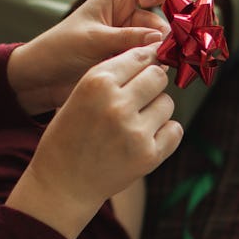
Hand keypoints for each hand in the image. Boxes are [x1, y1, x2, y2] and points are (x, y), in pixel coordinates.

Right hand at [6, 43, 181, 238]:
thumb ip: (112, 75)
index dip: (145, 60)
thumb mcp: (79, 95)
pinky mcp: (149, 155)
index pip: (139, 56)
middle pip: (158, 77)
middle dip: (152, 83)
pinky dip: (164, 133)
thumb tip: (154, 54)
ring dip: (157, 110)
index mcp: (96, 83)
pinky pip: (175, 130)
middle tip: (141, 97)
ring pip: (168, 103)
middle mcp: (117, 104)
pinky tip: (144, 139)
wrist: (63, 184)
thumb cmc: (70, 135)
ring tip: (135, 123)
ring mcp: (135, 132)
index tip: (147, 65)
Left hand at [7, 0, 171, 113]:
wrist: (42, 79)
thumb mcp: (93, 39)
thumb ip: (128, 38)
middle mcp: (126, 18)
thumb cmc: (59, 49)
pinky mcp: (128, 63)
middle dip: (163, 34)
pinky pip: (150, 62)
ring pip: (158, 44)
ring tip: (151, 67)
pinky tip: (147, 76)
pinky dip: (153, 68)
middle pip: (160, 19)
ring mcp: (129, 41)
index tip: (150, 4)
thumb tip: (160, 40)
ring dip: (158, 54)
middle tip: (161, 52)